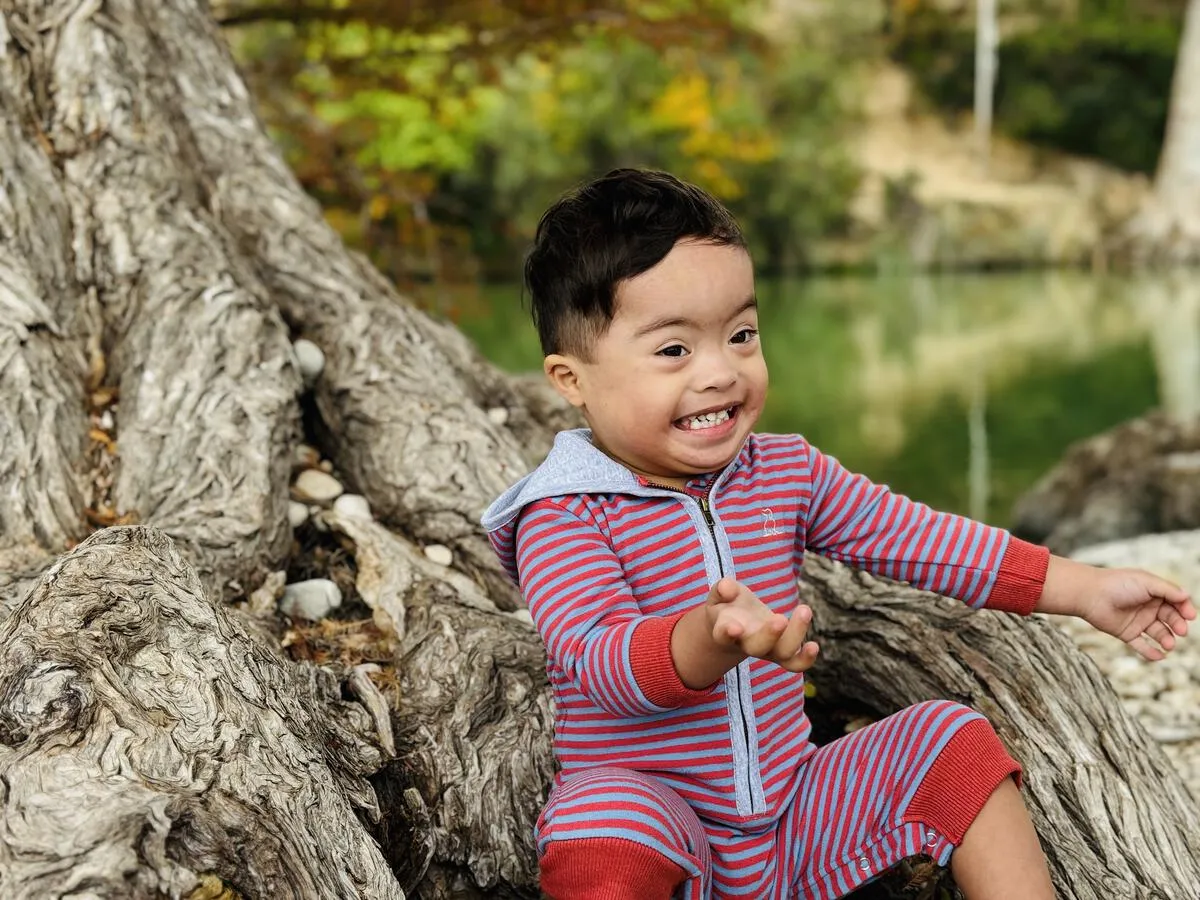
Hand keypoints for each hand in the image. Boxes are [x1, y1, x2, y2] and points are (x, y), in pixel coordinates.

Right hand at [705, 577, 818, 672]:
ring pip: (781, 653)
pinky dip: (805, 659)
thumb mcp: (720, 594)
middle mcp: (745, 644)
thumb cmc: (727, 606)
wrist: (736, 626)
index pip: (723, 635)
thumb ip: (722, 589)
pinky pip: (794, 663)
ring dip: (795, 635)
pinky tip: (814, 645)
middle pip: (756, 647)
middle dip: (769, 635)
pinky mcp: (782, 651)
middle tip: (780, 619)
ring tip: (805, 610)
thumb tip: (727, 588)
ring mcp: (766, 650)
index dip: (728, 632)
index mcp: (725, 630)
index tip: (735, 627)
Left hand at [1041, 557, 1195, 660]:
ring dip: (1167, 640)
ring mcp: (1137, 621)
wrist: (1090, 595)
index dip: (1185, 609)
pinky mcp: (1126, 633)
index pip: (1175, 602)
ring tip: (1169, 644)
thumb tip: (1186, 596)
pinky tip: (1159, 656)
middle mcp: (1147, 607)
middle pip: (1170, 619)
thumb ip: (1167, 590)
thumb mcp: (1146, 582)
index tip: (1190, 616)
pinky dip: (1151, 653)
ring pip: (1159, 633)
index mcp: (1153, 592)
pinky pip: (1142, 645)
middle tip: (1181, 631)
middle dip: (1178, 625)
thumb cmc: (1117, 584)